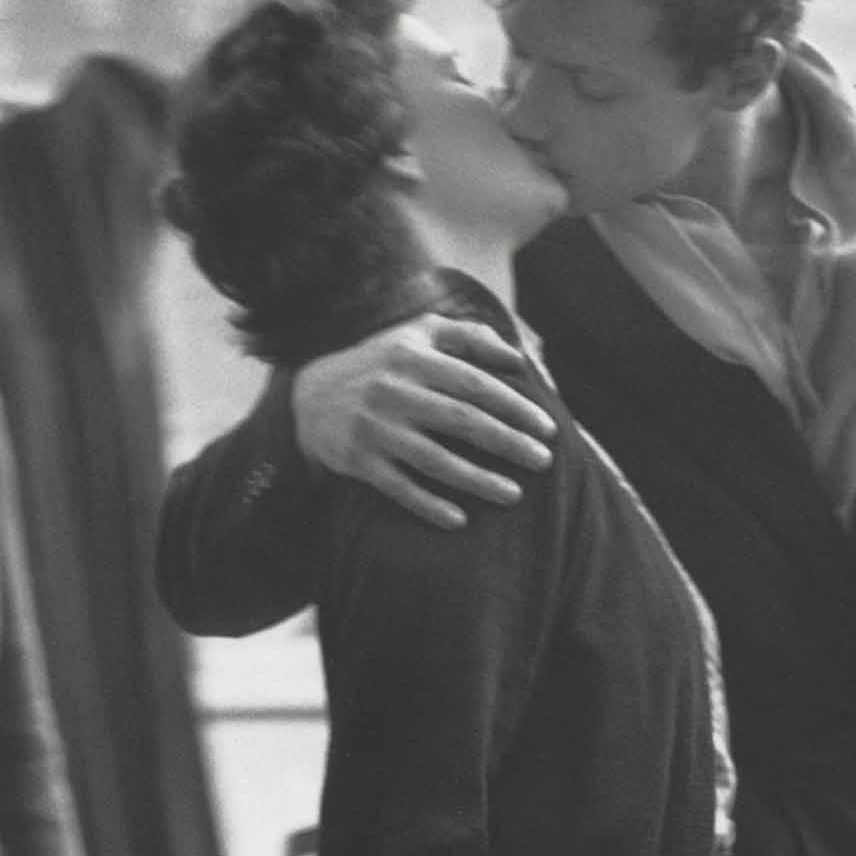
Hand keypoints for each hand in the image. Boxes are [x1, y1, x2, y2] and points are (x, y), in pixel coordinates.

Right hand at [290, 312, 555, 528]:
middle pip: (461, 421)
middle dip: (508, 443)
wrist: (308, 395)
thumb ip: (469, 337)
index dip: (514, 407)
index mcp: (413, 358)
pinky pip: (398, 488)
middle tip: (544, 461)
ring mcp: (374, 428)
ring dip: (478, 479)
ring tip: (515, 494)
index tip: (547, 428)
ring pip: (434, 459)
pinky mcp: (358, 460)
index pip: (474, 384)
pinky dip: (428, 505)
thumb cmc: (381, 362)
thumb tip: (517, 357)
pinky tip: (460, 520)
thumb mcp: (418, 334)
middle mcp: (393, 391)